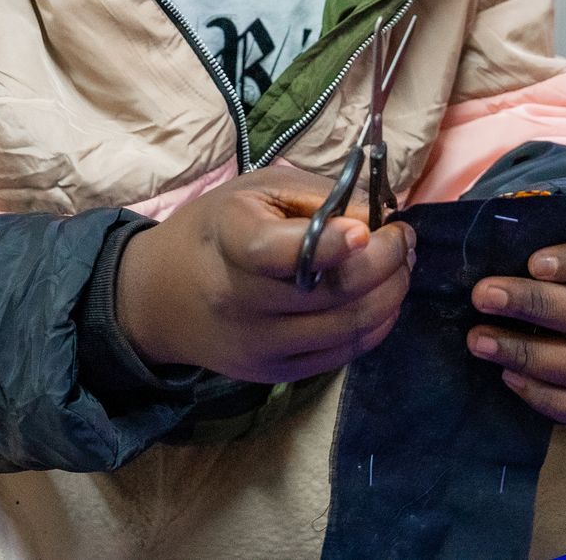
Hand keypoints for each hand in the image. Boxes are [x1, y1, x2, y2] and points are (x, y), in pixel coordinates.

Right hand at [116, 166, 414, 383]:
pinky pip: (344, 354)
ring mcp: (260, 345)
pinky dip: (377, 324)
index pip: (278, 252)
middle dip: (389, 262)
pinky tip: (383, 297)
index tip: (366, 230)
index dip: (328, 244)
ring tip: (402, 264)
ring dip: (393, 293)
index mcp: (229, 242)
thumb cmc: (216, 230)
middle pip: (334, 293)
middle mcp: (241, 302)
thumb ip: (318, 197)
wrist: (162, 297)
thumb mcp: (256, 191)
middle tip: (404, 238)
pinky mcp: (275, 374)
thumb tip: (377, 222)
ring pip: (349, 327)